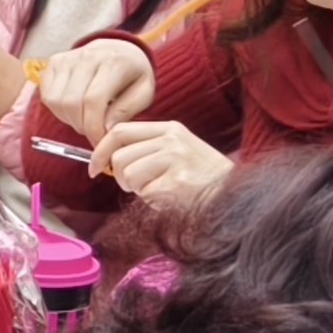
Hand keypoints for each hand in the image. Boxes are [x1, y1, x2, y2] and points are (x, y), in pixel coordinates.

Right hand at [39, 39, 157, 142]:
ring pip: (56, 100)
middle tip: (93, 133)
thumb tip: (105, 128)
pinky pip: (47, 95)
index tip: (100, 142)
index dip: (93, 128)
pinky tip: (74, 110)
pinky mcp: (54, 62)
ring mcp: (68, 58)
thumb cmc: (133, 76)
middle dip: (81, 126)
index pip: (93, 101)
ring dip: (68, 119)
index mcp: (114, 63)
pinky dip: (58, 110)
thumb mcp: (144, 93)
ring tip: (85, 120)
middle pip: (71, 102)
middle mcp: (88, 56)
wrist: (119, 49)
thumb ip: (126, 111)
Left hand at [96, 121, 229, 205]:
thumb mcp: (179, 151)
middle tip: (140, 186)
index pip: (120, 131)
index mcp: (171, 129)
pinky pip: (146, 195)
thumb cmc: (206, 178)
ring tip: (162, 191)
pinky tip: (174, 200)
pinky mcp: (176, 184)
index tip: (94, 166)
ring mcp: (175, 161)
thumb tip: (107, 159)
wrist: (238, 196)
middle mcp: (172, 141)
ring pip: (128, 177)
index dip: (101, 150)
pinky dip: (154, 203)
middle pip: (119, 157)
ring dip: (139, 191)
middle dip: (121, 178)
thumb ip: (147, 149)